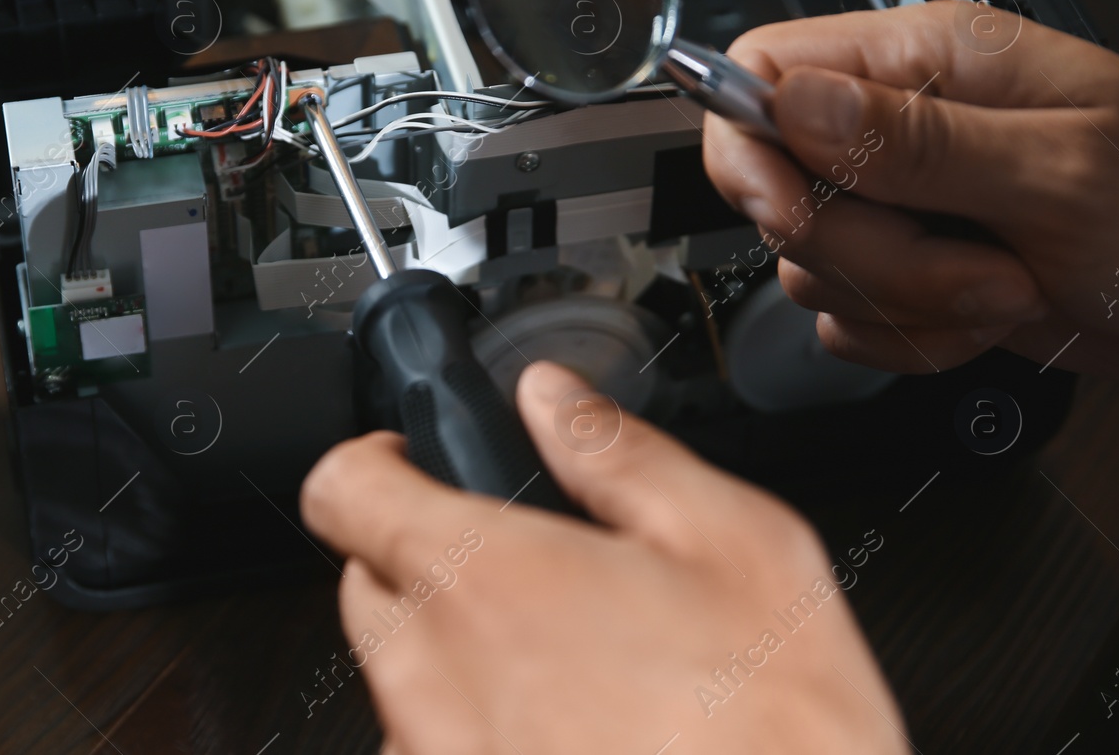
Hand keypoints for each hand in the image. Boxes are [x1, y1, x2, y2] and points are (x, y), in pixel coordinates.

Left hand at [300, 362, 905, 754]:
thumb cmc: (776, 736)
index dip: (377, 460)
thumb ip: (618, 453)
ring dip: (460, 656)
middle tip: (531, 570)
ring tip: (577, 668)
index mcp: (482, 580)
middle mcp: (429, 680)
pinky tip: (577, 734)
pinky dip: (481, 731)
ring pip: (403, 678)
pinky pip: (437, 748)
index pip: (342, 488)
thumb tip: (553, 398)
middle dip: (429, 559)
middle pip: (368, 582)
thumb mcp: (736, 546)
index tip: (416, 462)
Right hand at [703, 0, 1118, 385]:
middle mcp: (900, 124)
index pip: (765, 68)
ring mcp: (901, 202)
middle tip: (965, 260)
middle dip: (862, 252)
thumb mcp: (1061, 172)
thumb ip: (916, 139)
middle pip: (778, 186)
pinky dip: (907, 338)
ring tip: (1002, 285)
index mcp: (929, 58)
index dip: (749, 142)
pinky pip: (843, 319)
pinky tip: (982, 317)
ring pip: (809, 264)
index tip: (791, 209)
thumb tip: (792, 102)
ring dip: (900, 301)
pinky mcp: (907, 271)